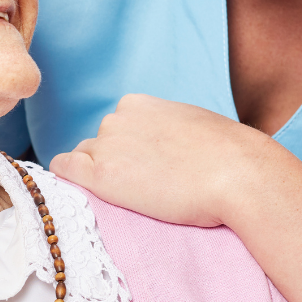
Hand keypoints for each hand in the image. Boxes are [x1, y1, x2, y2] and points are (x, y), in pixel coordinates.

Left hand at [48, 94, 288, 228]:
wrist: (237, 174)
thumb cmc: (228, 158)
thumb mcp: (192, 128)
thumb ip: (166, 132)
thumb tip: (163, 152)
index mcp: (138, 104)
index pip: (115, 128)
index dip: (126, 152)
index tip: (142, 171)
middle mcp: (116, 118)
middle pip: (97, 145)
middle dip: (112, 164)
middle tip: (142, 188)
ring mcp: (107, 145)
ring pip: (84, 160)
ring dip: (98, 177)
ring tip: (132, 198)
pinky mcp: (101, 174)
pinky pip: (63, 170)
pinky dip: (66, 180)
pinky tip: (80, 194)